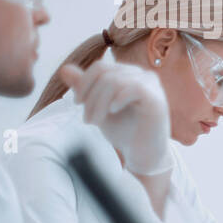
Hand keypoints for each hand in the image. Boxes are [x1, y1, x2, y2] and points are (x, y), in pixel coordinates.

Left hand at [60, 55, 171, 174]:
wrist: (142, 155)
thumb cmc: (124, 131)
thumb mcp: (98, 107)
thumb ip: (84, 88)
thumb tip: (65, 68)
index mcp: (130, 74)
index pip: (101, 67)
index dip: (84, 83)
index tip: (77, 103)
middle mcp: (143, 76)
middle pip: (105, 73)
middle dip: (90, 97)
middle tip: (87, 120)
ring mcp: (152, 86)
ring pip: (115, 81)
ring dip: (99, 103)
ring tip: (95, 121)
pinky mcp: (157, 100)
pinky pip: (133, 88)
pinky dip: (117, 100)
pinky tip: (113, 111)